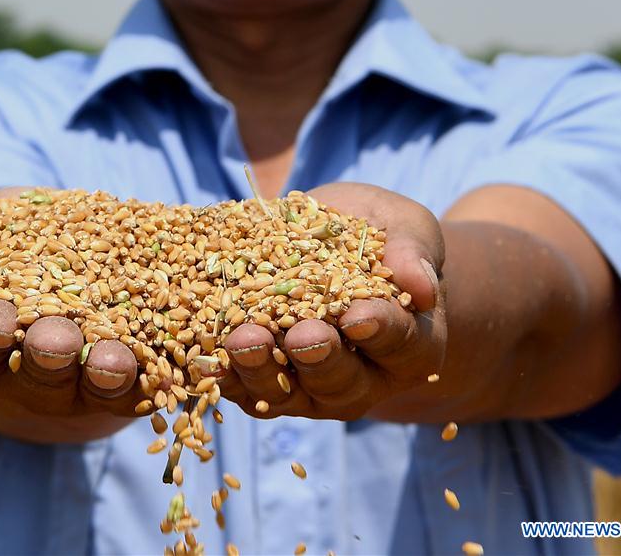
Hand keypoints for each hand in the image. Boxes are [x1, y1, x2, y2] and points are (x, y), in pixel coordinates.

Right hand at [0, 189, 146, 440]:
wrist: (59, 267)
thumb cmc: (9, 248)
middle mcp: (32, 373)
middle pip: (38, 374)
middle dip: (48, 359)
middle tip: (58, 344)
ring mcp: (82, 383)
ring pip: (93, 387)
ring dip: (106, 377)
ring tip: (117, 363)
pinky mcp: (129, 381)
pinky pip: (141, 389)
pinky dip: (155, 384)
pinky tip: (170, 375)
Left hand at [216, 182, 446, 419]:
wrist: (332, 247)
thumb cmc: (378, 236)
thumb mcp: (404, 227)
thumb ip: (411, 251)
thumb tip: (420, 285)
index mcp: (410, 346)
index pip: (399, 342)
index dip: (380, 329)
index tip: (357, 312)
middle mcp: (363, 379)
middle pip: (341, 380)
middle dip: (319, 358)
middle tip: (301, 336)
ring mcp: (311, 390)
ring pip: (286, 394)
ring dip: (261, 371)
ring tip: (241, 341)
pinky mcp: (265, 385)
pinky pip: (242, 389)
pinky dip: (221, 374)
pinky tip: (200, 355)